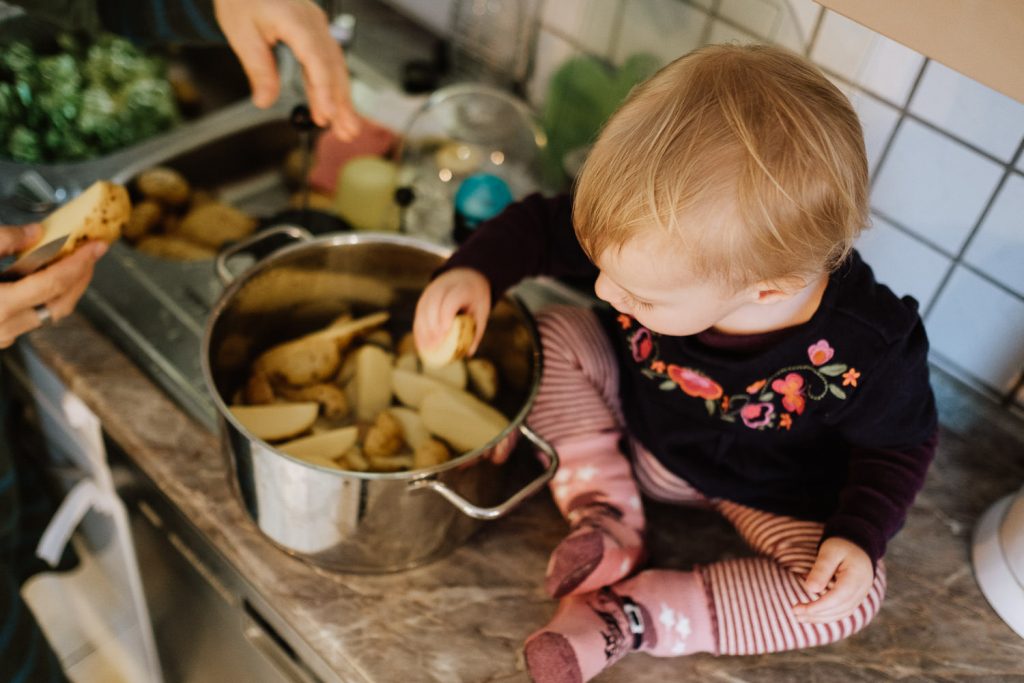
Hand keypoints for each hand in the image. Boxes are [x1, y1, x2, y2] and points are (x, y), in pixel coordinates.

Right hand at [0, 224, 107, 347]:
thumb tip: (36, 232)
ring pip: (50, 313)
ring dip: (67, 288)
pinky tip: (48, 277)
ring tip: (75, 263)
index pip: (54, 283)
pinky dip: (48, 297)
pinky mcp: (0, 334)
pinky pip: (35, 316)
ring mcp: (3, 335)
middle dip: (81, 277)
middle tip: (92, 254)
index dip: (79, 262)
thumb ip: (4, 240)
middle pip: (61, 303)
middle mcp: (4, 327)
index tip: (97, 247)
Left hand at [213, 0, 359, 139]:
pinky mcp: (315, 31)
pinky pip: (329, 61)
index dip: (325, 90)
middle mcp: (314, 23)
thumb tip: (264, 101)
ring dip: (342, 98)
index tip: (327, 115)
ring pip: (335, 66)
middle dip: (342, 102)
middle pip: (333, 67)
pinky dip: (333, 85)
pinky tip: (335, 105)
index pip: (317, 61)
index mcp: (297, 21)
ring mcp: (318, 26)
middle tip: (348, 132)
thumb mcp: (242, 33)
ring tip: (346, 127)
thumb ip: (258, 69)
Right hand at [413, 268, 490, 356]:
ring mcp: (431, 290)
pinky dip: (419, 328)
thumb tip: (469, 353)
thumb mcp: (482, 310)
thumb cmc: (475, 298)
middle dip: (432, 325)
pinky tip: (421, 343)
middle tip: (435, 344)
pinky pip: (419, 313)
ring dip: (423, 329)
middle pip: (433, 304)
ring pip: (423, 308)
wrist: (467, 275)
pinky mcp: (425, 297)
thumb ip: (476, 330)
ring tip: (427, 348)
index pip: (450, 300)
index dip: (446, 315)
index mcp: (462, 288)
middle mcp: (444, 286)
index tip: (445, 332)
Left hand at [793, 537, 873, 623]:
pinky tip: (811, 614)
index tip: (799, 609)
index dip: (819, 606)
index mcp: (857, 577)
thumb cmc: (841, 546)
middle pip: (839, 609)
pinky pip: (841, 611)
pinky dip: (826, 615)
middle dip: (816, 614)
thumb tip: (811, 589)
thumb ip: (821, 570)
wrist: (856, 545)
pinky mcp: (854, 598)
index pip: (838, 597)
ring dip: (820, 618)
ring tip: (799, 617)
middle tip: (794, 613)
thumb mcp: (829, 552)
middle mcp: (862, 590)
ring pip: (841, 613)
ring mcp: (860, 596)